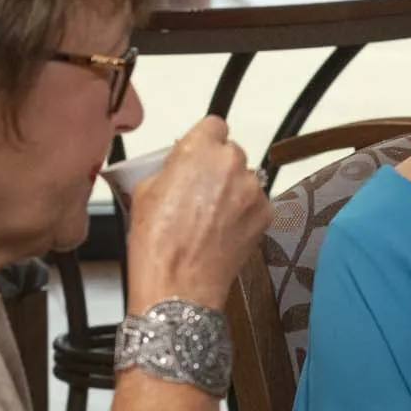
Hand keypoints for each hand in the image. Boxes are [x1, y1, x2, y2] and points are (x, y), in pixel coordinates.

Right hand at [116, 117, 268, 309]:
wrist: (179, 284)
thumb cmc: (156, 240)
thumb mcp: (144, 190)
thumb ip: (169, 168)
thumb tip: (180, 167)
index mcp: (200, 149)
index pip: (214, 125)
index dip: (204, 142)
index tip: (197, 157)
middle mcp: (232, 163)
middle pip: (231, 153)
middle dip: (218, 168)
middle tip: (200, 193)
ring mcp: (253, 189)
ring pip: (245, 180)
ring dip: (233, 192)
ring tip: (211, 219)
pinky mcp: (266, 214)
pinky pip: (256, 204)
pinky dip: (244, 213)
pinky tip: (224, 232)